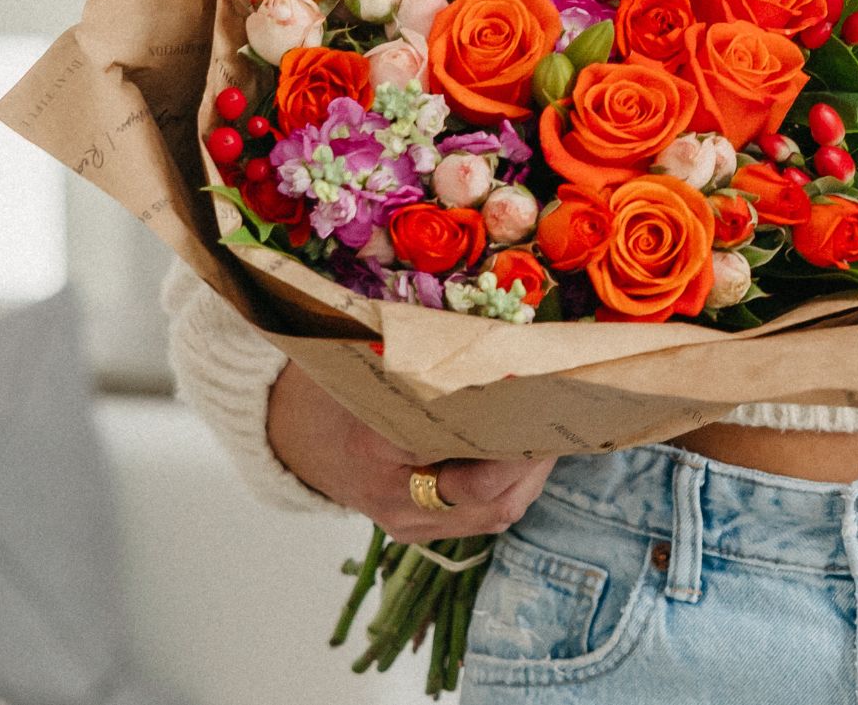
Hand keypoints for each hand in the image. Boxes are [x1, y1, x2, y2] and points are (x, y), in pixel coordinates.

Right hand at [265, 363, 555, 542]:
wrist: (296, 437)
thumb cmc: (337, 386)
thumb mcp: (368, 357)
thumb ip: (423, 351)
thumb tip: (496, 325)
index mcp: (375, 446)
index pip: (458, 449)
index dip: (509, 430)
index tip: (541, 399)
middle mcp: (393, 497)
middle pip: (485, 494)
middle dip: (531, 459)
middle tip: (561, 420)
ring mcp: (406, 523)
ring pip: (493, 513)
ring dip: (530, 476)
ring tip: (552, 435)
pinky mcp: (418, 532)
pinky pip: (482, 519)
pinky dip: (512, 488)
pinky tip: (528, 456)